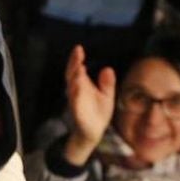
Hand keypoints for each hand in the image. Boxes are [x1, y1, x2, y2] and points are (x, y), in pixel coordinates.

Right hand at [63, 45, 115, 165]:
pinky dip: (76, 95)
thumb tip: (108, 69)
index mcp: (82, 85)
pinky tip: (78, 87)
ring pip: (72, 88)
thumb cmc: (98, 112)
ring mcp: (76, 102)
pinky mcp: (78, 113)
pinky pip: (75, 103)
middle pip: (71, 75)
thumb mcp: (106, 96)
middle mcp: (76, 91)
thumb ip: (107, 83)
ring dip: (74, 78)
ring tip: (79, 68)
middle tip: (77, 54)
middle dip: (73, 64)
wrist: (93, 132)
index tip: (79, 48)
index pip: (77, 69)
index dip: (76, 59)